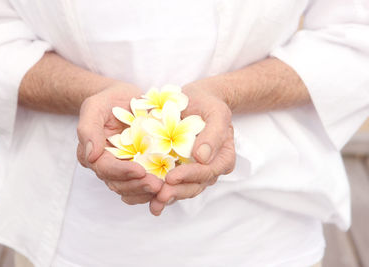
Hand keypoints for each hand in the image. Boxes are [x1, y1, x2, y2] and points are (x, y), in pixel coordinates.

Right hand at [77, 82, 163, 203]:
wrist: (123, 98)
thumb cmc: (107, 100)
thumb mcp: (94, 107)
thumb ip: (88, 128)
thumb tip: (91, 156)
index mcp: (93, 154)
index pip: (105, 168)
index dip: (122, 172)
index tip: (140, 171)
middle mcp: (107, 165)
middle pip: (118, 184)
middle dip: (138, 185)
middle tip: (157, 185)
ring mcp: (124, 168)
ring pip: (131, 189)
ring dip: (147, 191)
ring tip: (164, 188)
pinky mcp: (139, 167)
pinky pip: (144, 184)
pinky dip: (154, 190)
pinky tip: (168, 188)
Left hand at [149, 82, 235, 214]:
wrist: (196, 101)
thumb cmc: (209, 105)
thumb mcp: (217, 113)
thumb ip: (214, 134)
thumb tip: (203, 157)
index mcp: (222, 158)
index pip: (207, 172)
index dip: (189, 176)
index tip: (171, 177)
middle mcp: (209, 169)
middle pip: (194, 186)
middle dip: (176, 192)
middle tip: (159, 196)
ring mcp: (193, 171)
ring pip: (182, 190)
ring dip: (167, 198)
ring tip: (153, 204)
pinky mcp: (178, 169)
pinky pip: (170, 184)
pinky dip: (158, 192)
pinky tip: (146, 199)